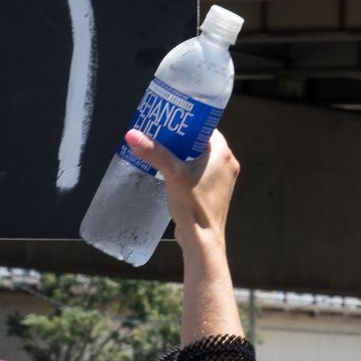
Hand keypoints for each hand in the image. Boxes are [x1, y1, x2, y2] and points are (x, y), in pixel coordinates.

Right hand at [125, 128, 238, 252]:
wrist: (203, 241)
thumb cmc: (194, 205)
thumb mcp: (172, 174)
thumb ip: (154, 152)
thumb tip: (132, 134)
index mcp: (223, 154)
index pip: (205, 128)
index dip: (187, 122)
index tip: (169, 120)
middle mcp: (227, 164)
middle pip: (201, 142)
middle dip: (181, 138)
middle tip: (160, 134)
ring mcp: (222, 180)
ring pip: (200, 158)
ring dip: (182, 154)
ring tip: (161, 150)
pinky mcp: (214, 193)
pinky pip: (200, 173)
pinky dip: (186, 169)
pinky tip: (169, 171)